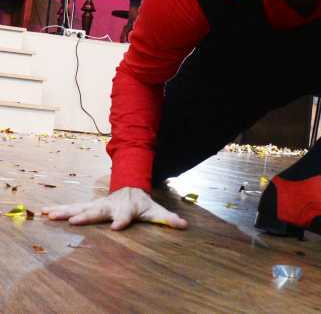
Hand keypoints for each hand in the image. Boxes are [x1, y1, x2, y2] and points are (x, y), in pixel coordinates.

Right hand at [43, 187, 187, 230]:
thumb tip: (184, 225)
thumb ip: (168, 219)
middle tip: (73, 221)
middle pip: (96, 211)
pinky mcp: (89, 206)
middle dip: (85, 216)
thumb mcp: (156, 211)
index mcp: (126, 209)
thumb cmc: (142, 203)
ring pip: (80, 207)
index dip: (122, 221)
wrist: (131, 187)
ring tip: (49, 215)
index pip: (125, 216)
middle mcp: (109, 206)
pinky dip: (58, 210)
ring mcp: (97, 205)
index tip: (116, 227)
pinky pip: (72, 208)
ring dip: (64, 211)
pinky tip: (43, 212)